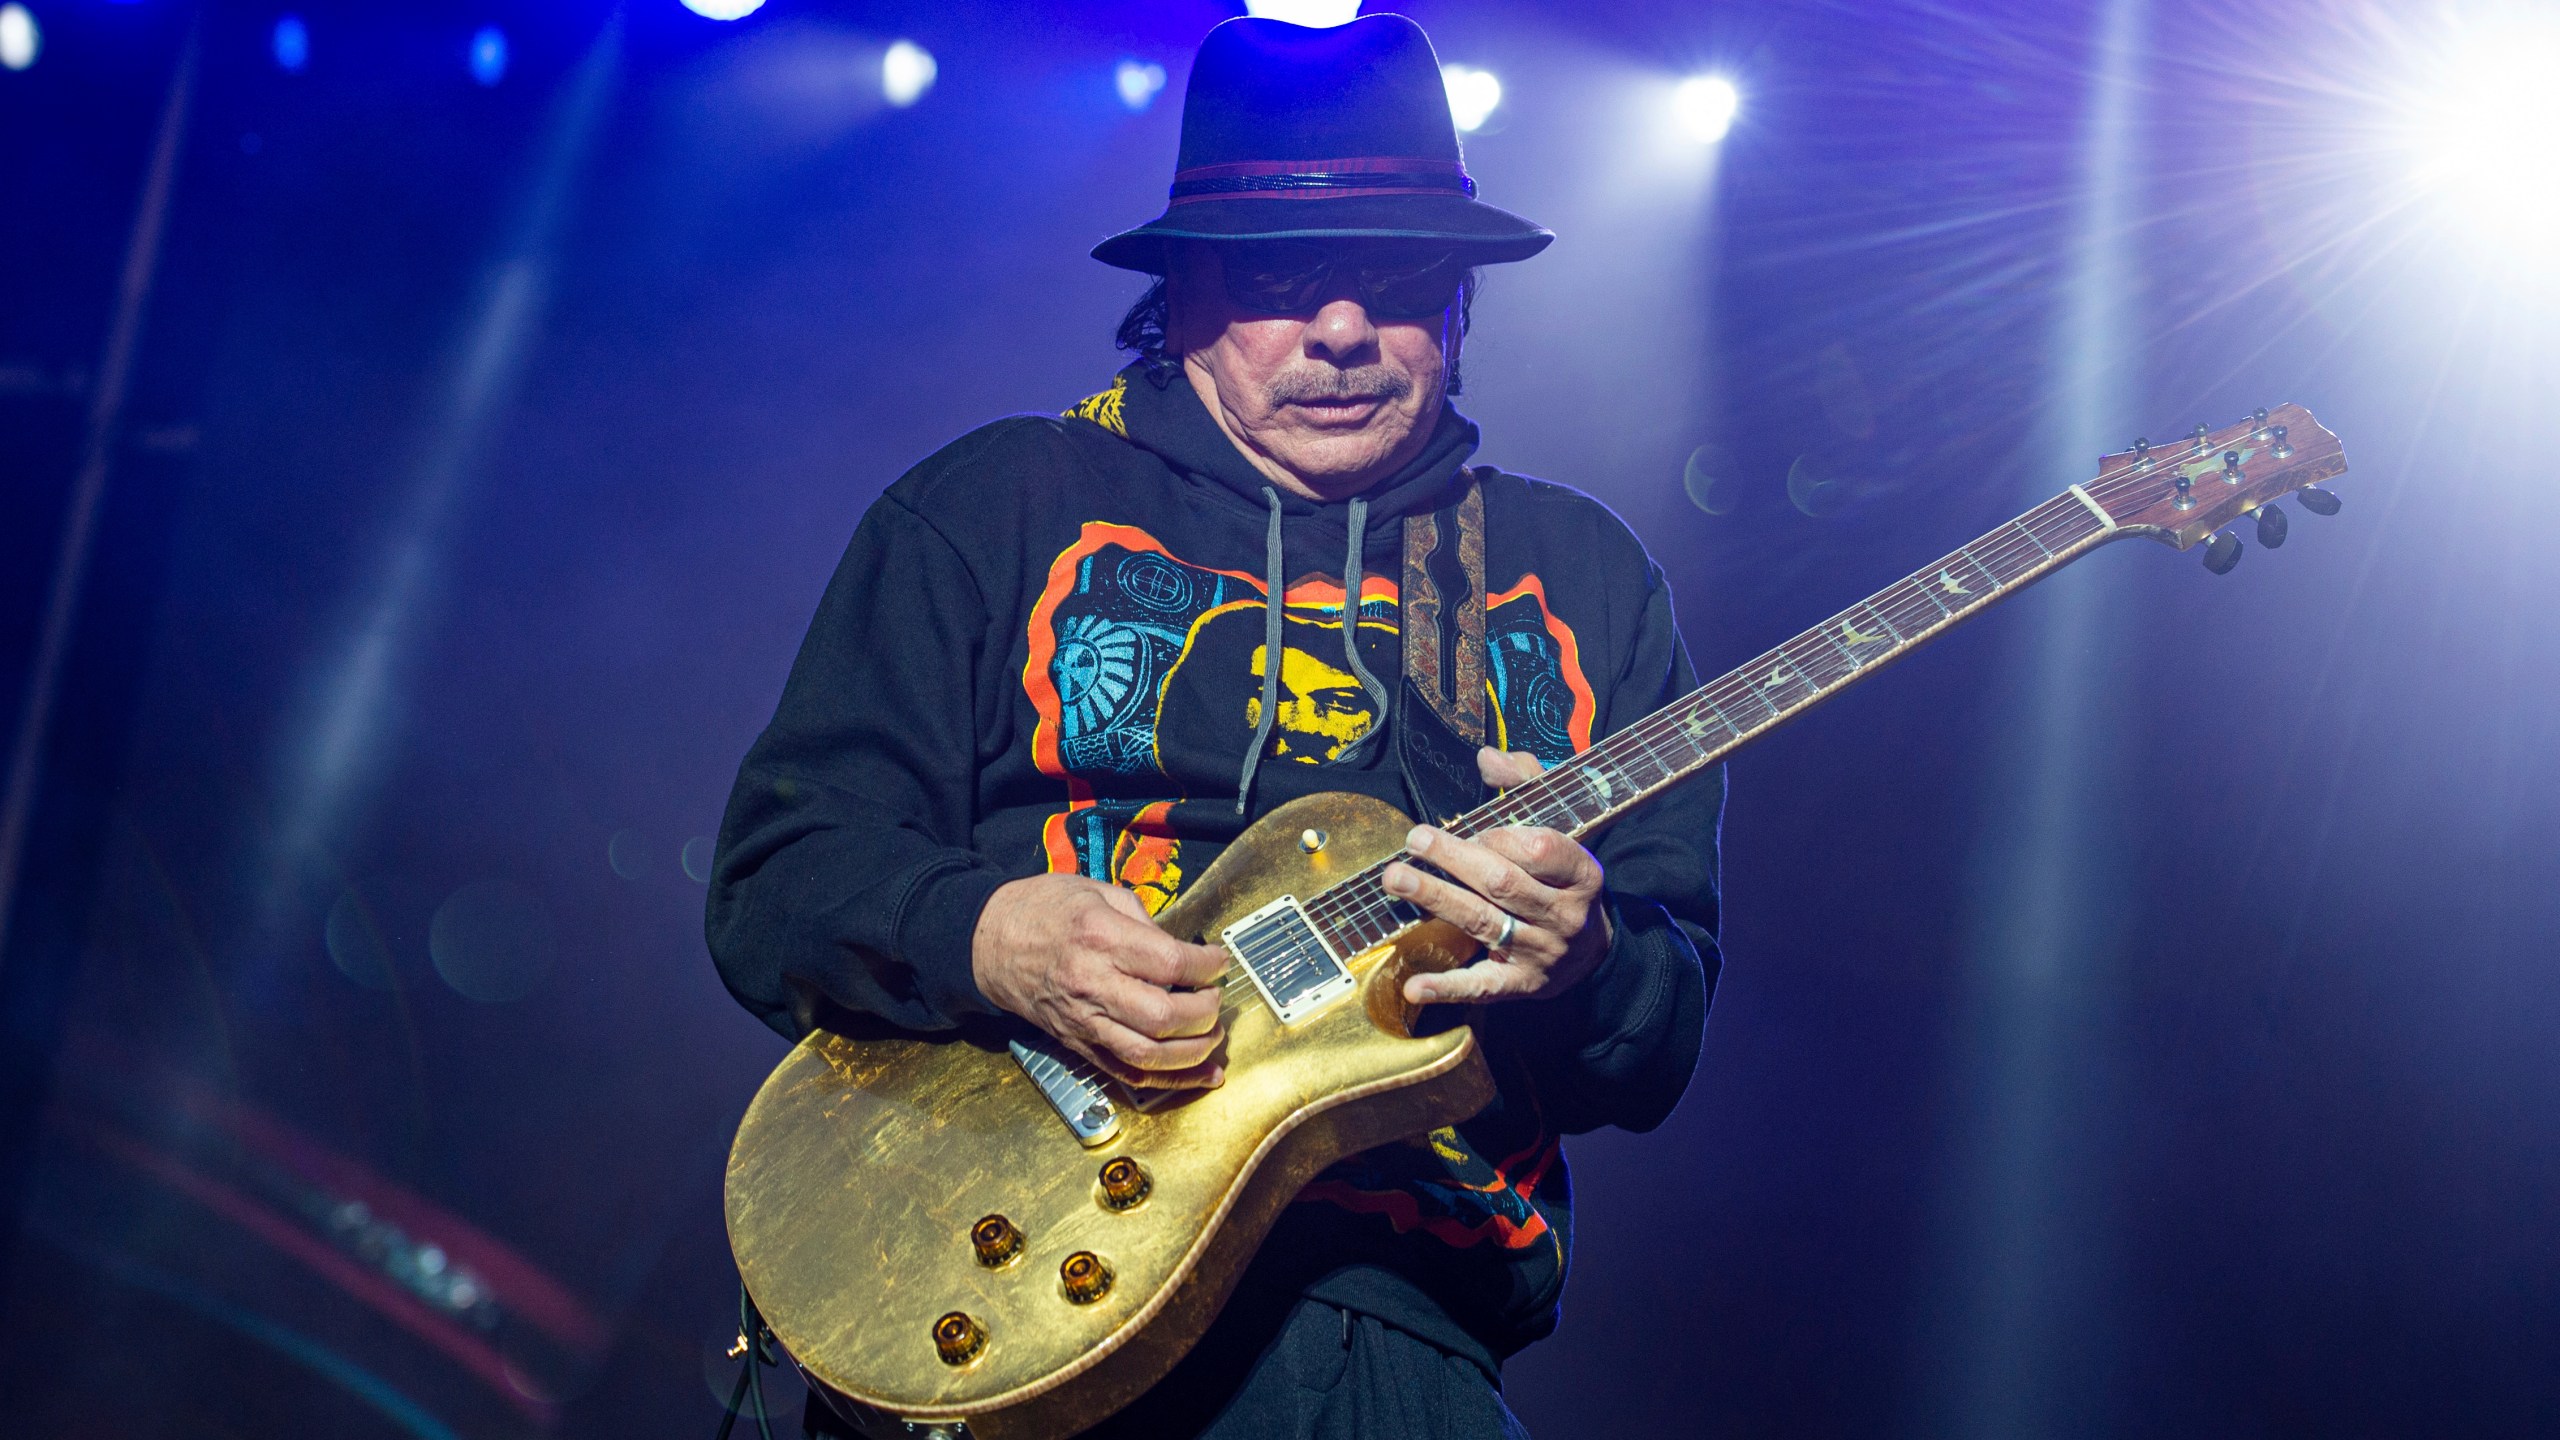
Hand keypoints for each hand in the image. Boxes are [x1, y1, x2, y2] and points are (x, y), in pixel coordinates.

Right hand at [971, 873, 1230, 1088]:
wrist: (988, 942)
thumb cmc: (1042, 909)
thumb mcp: (1097, 891)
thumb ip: (1144, 920)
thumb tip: (1182, 952)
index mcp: (1099, 937)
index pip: (1169, 963)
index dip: (1207, 966)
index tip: (1219, 962)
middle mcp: (1092, 983)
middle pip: (1162, 1016)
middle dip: (1204, 1012)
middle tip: (1214, 999)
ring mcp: (1083, 1020)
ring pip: (1147, 1054)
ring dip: (1193, 1053)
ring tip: (1213, 1036)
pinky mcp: (1078, 1043)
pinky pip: (1127, 1073)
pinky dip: (1170, 1081)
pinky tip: (1202, 1075)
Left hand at [1385, 747, 1611, 1006]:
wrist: (1595, 952)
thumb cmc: (1564, 878)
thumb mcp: (1563, 826)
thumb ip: (1526, 785)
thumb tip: (1486, 757)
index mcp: (1582, 873)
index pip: (1543, 848)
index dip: (1503, 836)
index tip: (1474, 828)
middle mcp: (1564, 915)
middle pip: (1503, 883)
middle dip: (1455, 858)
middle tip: (1414, 839)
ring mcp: (1542, 953)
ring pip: (1484, 922)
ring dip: (1436, 898)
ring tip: (1396, 878)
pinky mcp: (1520, 985)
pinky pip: (1482, 986)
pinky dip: (1447, 987)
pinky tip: (1415, 985)